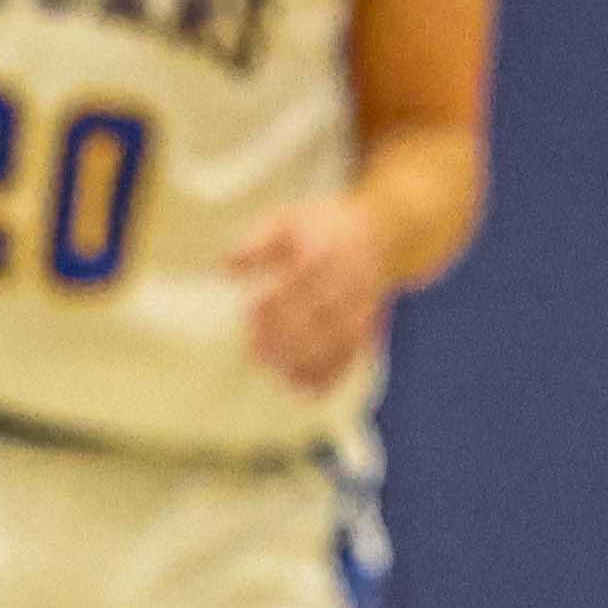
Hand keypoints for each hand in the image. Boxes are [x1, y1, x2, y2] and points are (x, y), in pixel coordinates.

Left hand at [226, 200, 398, 390]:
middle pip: (320, 314)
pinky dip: (329, 374)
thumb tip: (226, 267)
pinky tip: (303, 388)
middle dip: (286, 336)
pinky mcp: (368, 327)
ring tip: (276, 373)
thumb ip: (256, 241)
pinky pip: (352, 355)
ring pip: (337, 340)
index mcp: (326, 249)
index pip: (301, 278)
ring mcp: (362, 306)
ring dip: (306, 360)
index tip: (247, 311)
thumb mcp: (287, 219)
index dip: (275, 299)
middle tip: (254, 352)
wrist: (381, 235)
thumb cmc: (322, 227)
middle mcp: (348, 279)